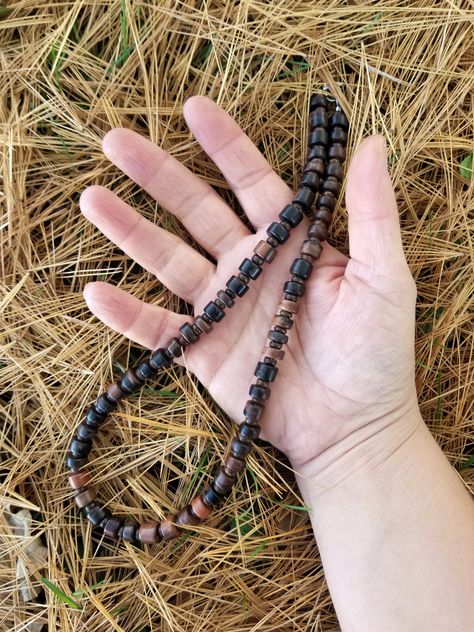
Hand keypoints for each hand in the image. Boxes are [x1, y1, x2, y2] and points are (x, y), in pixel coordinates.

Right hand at [79, 95, 417, 470]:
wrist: (353, 428)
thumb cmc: (377, 354)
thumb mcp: (384, 278)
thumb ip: (372, 213)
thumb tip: (371, 142)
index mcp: (289, 245)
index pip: (252, 183)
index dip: (224, 146)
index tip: (193, 109)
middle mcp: (249, 268)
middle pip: (196, 212)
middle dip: (158, 176)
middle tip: (116, 141)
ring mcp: (224, 310)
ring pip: (168, 261)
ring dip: (130, 232)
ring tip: (93, 199)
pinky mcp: (205, 353)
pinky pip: (160, 331)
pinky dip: (128, 317)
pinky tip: (95, 293)